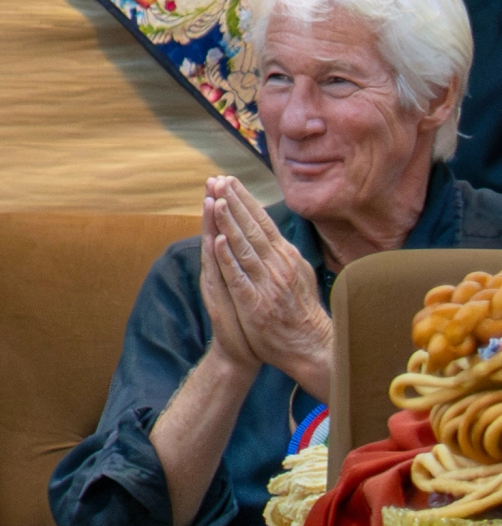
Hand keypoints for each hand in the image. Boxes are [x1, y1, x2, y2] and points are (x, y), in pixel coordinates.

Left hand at [202, 174, 331, 397]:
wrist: (310, 346)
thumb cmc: (299, 311)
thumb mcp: (297, 275)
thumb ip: (284, 255)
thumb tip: (274, 235)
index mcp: (287, 257)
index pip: (263, 223)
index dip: (245, 201)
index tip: (230, 181)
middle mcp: (278, 265)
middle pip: (253, 228)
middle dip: (235, 202)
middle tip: (218, 179)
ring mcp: (267, 284)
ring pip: (245, 247)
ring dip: (230, 222)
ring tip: (216, 200)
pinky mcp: (255, 303)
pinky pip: (239, 277)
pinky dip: (229, 258)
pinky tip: (219, 241)